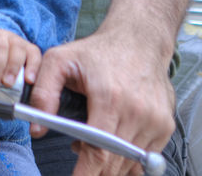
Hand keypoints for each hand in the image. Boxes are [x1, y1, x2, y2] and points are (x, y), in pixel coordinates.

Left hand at [28, 28, 175, 175]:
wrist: (139, 39)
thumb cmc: (100, 51)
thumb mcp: (60, 60)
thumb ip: (43, 93)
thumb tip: (36, 127)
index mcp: (111, 98)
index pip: (99, 151)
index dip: (85, 173)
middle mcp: (138, 112)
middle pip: (114, 163)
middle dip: (93, 170)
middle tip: (79, 158)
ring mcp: (155, 120)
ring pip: (129, 163)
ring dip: (109, 164)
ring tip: (94, 144)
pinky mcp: (165, 125)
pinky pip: (144, 156)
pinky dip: (127, 157)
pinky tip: (113, 141)